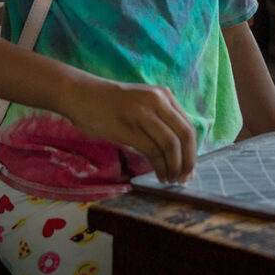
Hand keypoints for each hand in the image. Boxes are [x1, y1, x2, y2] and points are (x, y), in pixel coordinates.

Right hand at [61, 77, 196, 183]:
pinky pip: (153, 150)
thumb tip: (180, 155)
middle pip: (185, 135)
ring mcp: (143, 112)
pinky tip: (159, 175)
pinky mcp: (129, 126)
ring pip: (171, 145)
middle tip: (184, 178)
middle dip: (188, 161)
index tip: (190, 169)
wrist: (82, 95)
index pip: (188, 126)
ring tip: (170, 179)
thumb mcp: (142, 106)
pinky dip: (160, 167)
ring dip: (174, 167)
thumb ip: (160, 123)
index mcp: (164, 95)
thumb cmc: (110, 105)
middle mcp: (158, 100)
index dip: (193, 151)